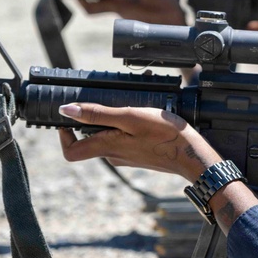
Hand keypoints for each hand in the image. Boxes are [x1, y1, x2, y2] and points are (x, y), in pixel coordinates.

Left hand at [57, 104, 220, 181]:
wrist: (193, 156)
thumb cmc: (164, 136)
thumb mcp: (129, 117)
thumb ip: (97, 114)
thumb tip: (66, 111)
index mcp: (106, 147)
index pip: (71, 152)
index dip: (63, 136)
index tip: (68, 118)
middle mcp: (113, 155)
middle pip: (90, 140)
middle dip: (93, 119)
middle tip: (105, 100)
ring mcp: (127, 157)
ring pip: (109, 138)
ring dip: (114, 120)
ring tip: (132, 103)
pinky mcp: (139, 155)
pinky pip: (125, 140)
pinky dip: (128, 126)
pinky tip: (145, 115)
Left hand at [75, 0, 185, 25]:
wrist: (179, 29)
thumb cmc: (166, 15)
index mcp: (119, 7)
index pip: (91, 7)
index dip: (79, 0)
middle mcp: (120, 10)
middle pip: (97, 3)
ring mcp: (128, 11)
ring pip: (110, 0)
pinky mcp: (136, 10)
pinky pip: (121, 0)